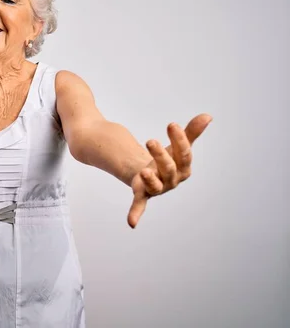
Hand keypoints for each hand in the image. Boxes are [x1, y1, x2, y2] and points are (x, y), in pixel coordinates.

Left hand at [127, 113, 211, 227]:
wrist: (148, 171)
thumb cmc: (167, 158)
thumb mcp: (177, 145)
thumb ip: (191, 132)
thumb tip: (207, 116)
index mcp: (183, 169)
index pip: (183, 154)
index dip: (179, 140)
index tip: (171, 125)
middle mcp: (172, 181)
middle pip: (168, 168)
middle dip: (160, 155)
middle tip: (150, 141)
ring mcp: (157, 188)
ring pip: (155, 183)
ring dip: (150, 179)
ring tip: (143, 171)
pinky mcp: (142, 193)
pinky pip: (140, 205)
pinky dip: (136, 213)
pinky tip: (132, 223)